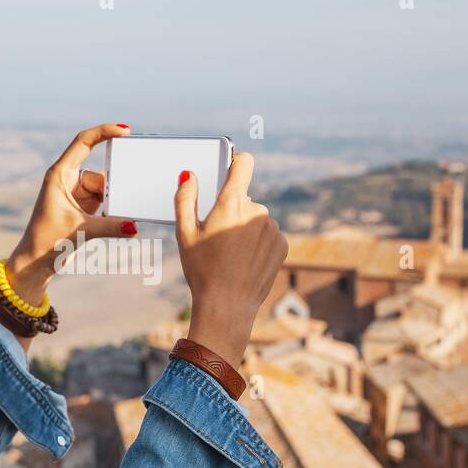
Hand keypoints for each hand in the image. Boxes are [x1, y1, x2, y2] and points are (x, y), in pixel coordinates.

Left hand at [5, 122, 137, 303]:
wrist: (35, 262)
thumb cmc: (47, 242)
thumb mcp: (81, 231)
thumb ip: (111, 226)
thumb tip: (135, 226)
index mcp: (59, 174)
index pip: (83, 142)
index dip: (104, 131)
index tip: (125, 130)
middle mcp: (66, 179)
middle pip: (100, 173)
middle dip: (112, 187)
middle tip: (113, 205)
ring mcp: (75, 193)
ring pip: (104, 189)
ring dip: (111, 203)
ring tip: (104, 221)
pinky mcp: (81, 206)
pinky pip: (103, 201)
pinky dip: (110, 210)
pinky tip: (111, 222)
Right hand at [174, 152, 287, 363]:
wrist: (227, 306)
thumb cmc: (202, 270)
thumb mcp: (184, 234)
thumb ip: (185, 198)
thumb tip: (189, 175)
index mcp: (231, 203)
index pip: (244, 163)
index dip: (237, 162)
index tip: (232, 167)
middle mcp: (256, 211)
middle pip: (245, 199)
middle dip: (234, 212)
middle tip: (219, 238)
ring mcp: (272, 229)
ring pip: (257, 219)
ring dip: (247, 229)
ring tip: (232, 255)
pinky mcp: (282, 245)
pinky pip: (270, 236)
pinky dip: (260, 244)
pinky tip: (246, 261)